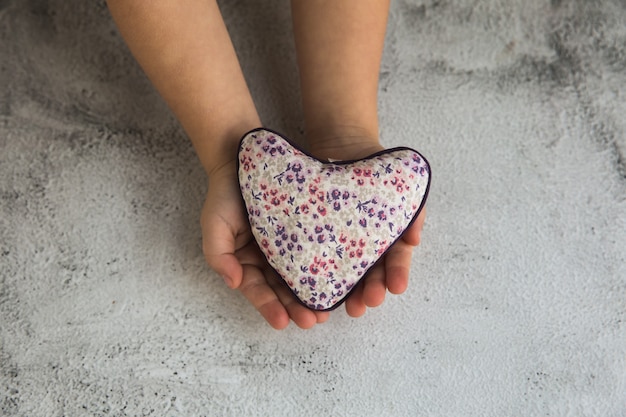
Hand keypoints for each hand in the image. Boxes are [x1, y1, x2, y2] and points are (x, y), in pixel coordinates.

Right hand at [201, 161, 329, 328]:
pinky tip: (342, 280)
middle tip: (313, 322)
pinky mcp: (308, 230)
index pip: (258, 290)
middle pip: (284, 289)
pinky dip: (328, 267)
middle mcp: (270, 259)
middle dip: (297, 308)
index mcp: (248, 262)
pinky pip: (319, 251)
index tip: (283, 322)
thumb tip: (234, 283)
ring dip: (315, 295)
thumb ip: (218, 254)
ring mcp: (290, 246)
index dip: (269, 307)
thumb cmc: (225, 193)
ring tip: (329, 311)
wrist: (243, 158)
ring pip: (304, 276)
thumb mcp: (214, 224)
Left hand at [308, 138, 427, 316]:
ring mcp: (338, 242)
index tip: (396, 288)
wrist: (341, 142)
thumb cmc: (374, 167)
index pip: (395, 260)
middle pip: (368, 273)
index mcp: (387, 237)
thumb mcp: (401, 185)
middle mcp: (363, 245)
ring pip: (342, 271)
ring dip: (343, 292)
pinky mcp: (313, 237)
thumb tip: (413, 240)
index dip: (396, 274)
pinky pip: (313, 256)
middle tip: (364, 306)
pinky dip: (313, 273)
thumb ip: (411, 211)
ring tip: (341, 307)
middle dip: (368, 291)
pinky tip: (310, 288)